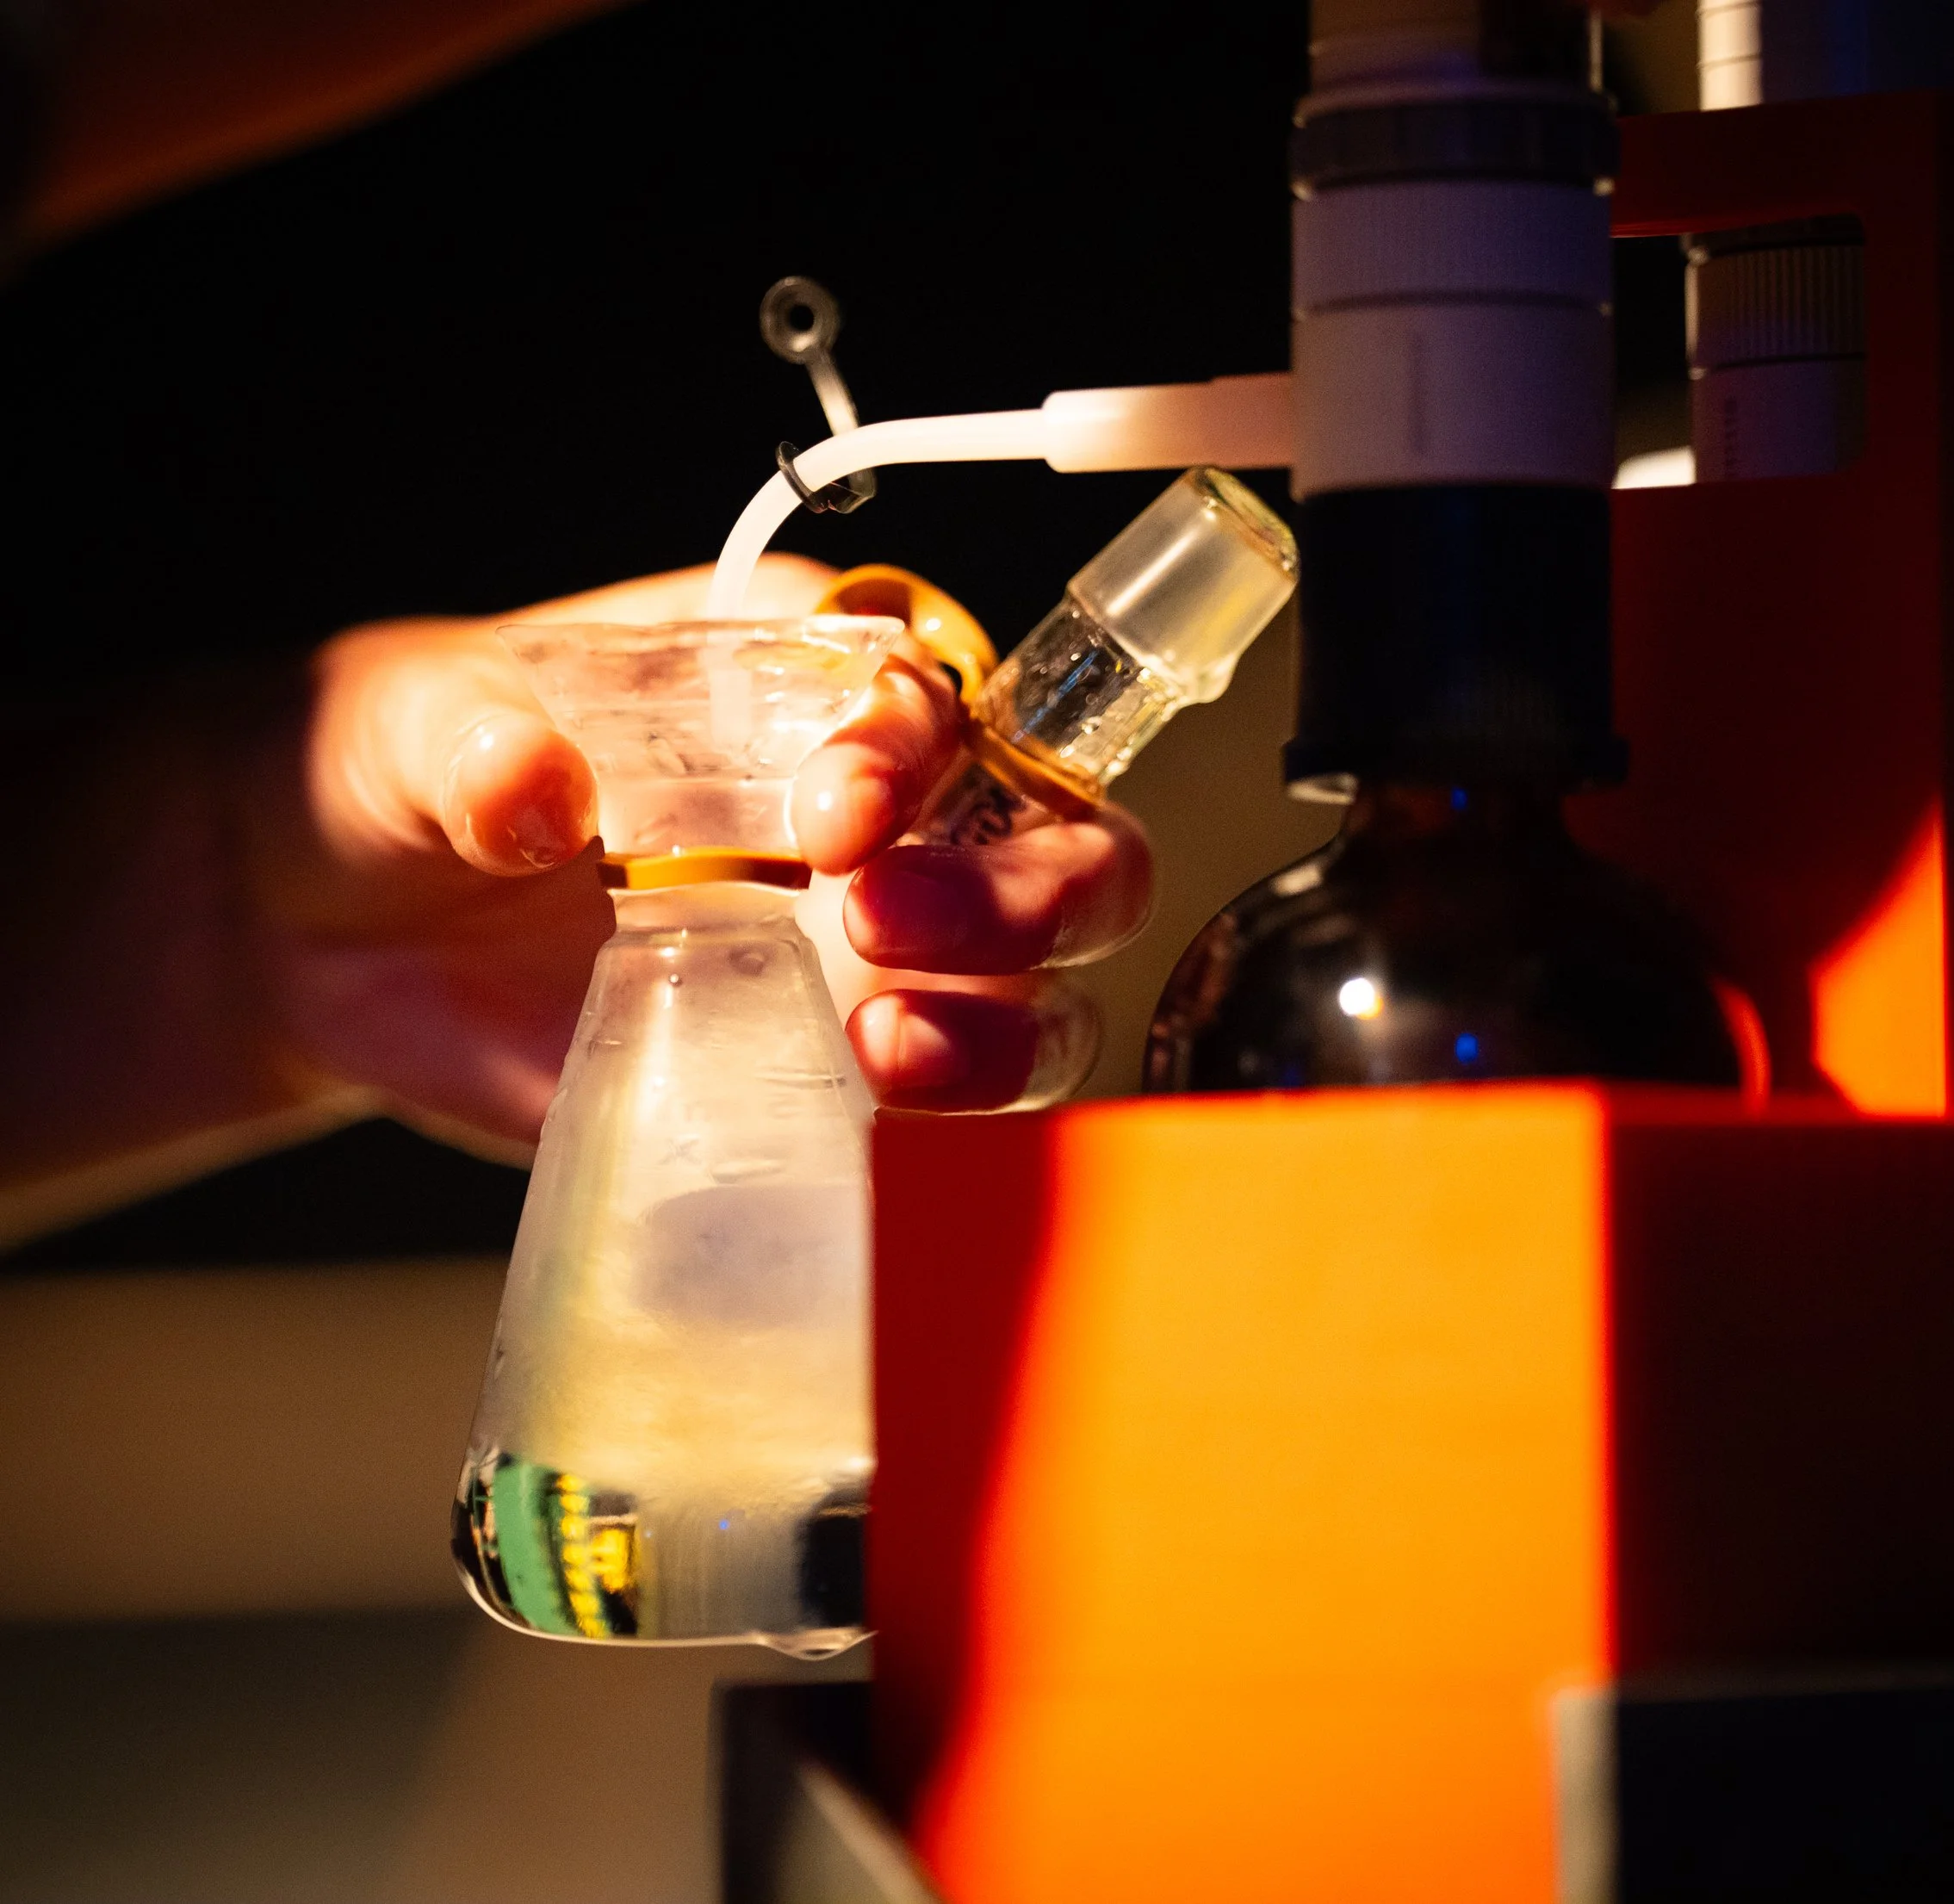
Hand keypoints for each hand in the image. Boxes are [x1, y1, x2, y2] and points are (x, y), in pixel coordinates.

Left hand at [251, 557, 1148, 1155]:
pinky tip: (875, 1125)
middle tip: (881, 922)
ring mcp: (866, 956)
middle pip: (1055, 836)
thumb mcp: (414, 719)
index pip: (928, 690)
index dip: (914, 747)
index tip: (835, 810)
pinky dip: (954, 1129)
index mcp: (794, 679)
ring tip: (887, 1051)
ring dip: (1006, 1023)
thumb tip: (537, 788)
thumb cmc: (397, 772)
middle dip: (1018, 888)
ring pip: (1042, 986)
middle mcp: (873, 814)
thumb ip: (476, 737)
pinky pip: (953, 1110)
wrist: (326, 931)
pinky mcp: (831, 1075)